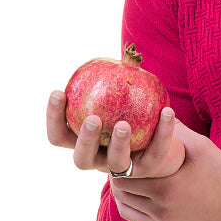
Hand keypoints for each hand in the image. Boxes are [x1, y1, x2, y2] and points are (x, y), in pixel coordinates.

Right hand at [46, 91, 184, 178]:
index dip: (53, 117)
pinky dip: (163, 131)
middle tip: (93, 119)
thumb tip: (124, 52)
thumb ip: (112, 80)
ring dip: (119, 144)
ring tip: (124, 124)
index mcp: (83, 143)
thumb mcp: (116, 97)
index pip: (58, 136)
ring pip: (116, 163)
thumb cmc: (129, 111)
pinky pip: (156, 151)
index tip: (58, 92)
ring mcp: (123, 168)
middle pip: (82, 158)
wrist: (158, 141)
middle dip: (85, 139)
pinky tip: (167, 110)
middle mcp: (98, 160)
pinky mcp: (149, 168)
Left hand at [107, 119, 220, 220]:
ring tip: (129, 184)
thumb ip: (175, 132)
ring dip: (125, 198)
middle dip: (119, 181)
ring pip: (129, 214)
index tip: (122, 154)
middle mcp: (162, 212)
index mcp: (166, 188)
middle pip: (123, 196)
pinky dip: (137, 215)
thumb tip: (156, 113)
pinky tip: (143, 202)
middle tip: (121, 167)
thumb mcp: (203, 147)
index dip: (119, 164)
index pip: (124, 176)